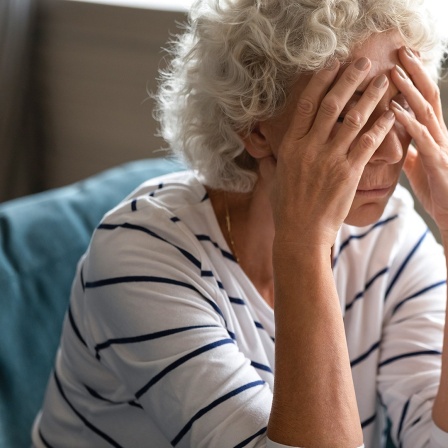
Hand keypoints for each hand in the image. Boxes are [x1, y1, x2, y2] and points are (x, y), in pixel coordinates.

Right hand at [259, 57, 395, 248]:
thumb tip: (262, 153)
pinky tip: (390, 114)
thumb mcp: (273, 180)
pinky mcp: (349, 173)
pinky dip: (381, 126)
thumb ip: (270, 162)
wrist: (301, 233)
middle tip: (364, 63)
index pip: (306, 106)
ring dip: (370, 97)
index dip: (321, 82)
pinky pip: (368, 143)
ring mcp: (330, 159)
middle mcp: (310, 148)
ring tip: (383, 81)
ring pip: (353, 119)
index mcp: (290, 147)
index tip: (332, 65)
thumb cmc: (286, 208)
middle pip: (332, 105)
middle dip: (349, 80)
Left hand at [391, 47, 447, 236]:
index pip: (423, 100)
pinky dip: (408, 123)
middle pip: (427, 96)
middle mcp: (438, 134)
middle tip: (399, 51)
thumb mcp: (420, 165)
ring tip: (394, 72)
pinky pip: (422, 138)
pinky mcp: (437, 161)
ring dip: (409, 90)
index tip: (400, 60)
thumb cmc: (437, 189)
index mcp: (432, 134)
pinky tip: (394, 111)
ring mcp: (440, 146)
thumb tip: (399, 138)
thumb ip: (412, 149)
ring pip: (425, 112)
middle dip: (414, 73)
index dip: (414, 79)